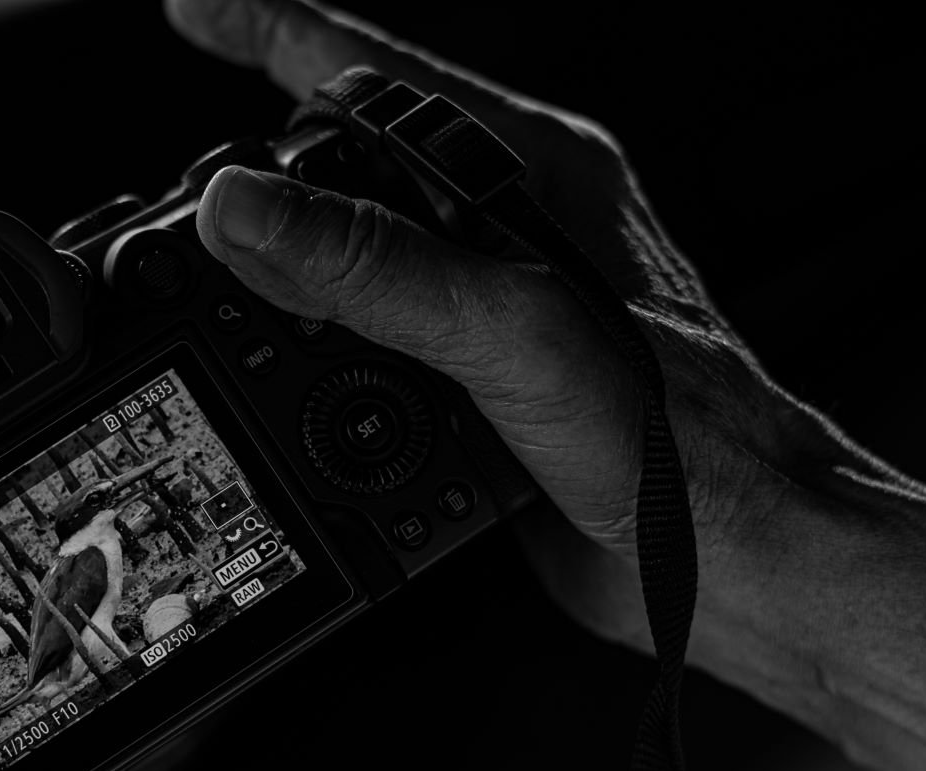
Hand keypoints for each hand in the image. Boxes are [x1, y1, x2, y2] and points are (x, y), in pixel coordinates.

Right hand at [167, 0, 851, 646]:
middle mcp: (517, 227)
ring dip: (285, 269)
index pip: (382, 76)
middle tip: (191, 185)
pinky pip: (374, 341)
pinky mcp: (482, 385)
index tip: (193, 8)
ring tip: (218, 280)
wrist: (734, 561)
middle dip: (267, 159)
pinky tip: (285, 370)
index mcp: (540, 171)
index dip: (273, 30)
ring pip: (361, 256)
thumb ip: (377, 265)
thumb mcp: (511, 332)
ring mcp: (498, 307)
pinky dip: (315, 352)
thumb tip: (249, 208)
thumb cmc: (681, 439)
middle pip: (359, 159)